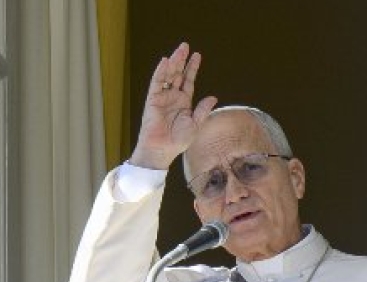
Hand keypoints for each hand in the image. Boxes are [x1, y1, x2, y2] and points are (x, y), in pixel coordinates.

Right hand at [129, 42, 217, 170]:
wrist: (162, 150)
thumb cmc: (177, 141)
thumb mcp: (195, 125)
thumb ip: (203, 110)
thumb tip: (213, 97)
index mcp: (183, 103)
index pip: (188, 81)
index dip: (192, 69)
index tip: (197, 55)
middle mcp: (173, 98)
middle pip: (177, 74)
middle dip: (182, 60)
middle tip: (185, 46)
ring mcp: (162, 98)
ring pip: (168, 76)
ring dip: (173, 62)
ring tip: (179, 50)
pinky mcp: (153, 100)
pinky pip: (156, 83)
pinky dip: (160, 72)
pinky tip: (166, 62)